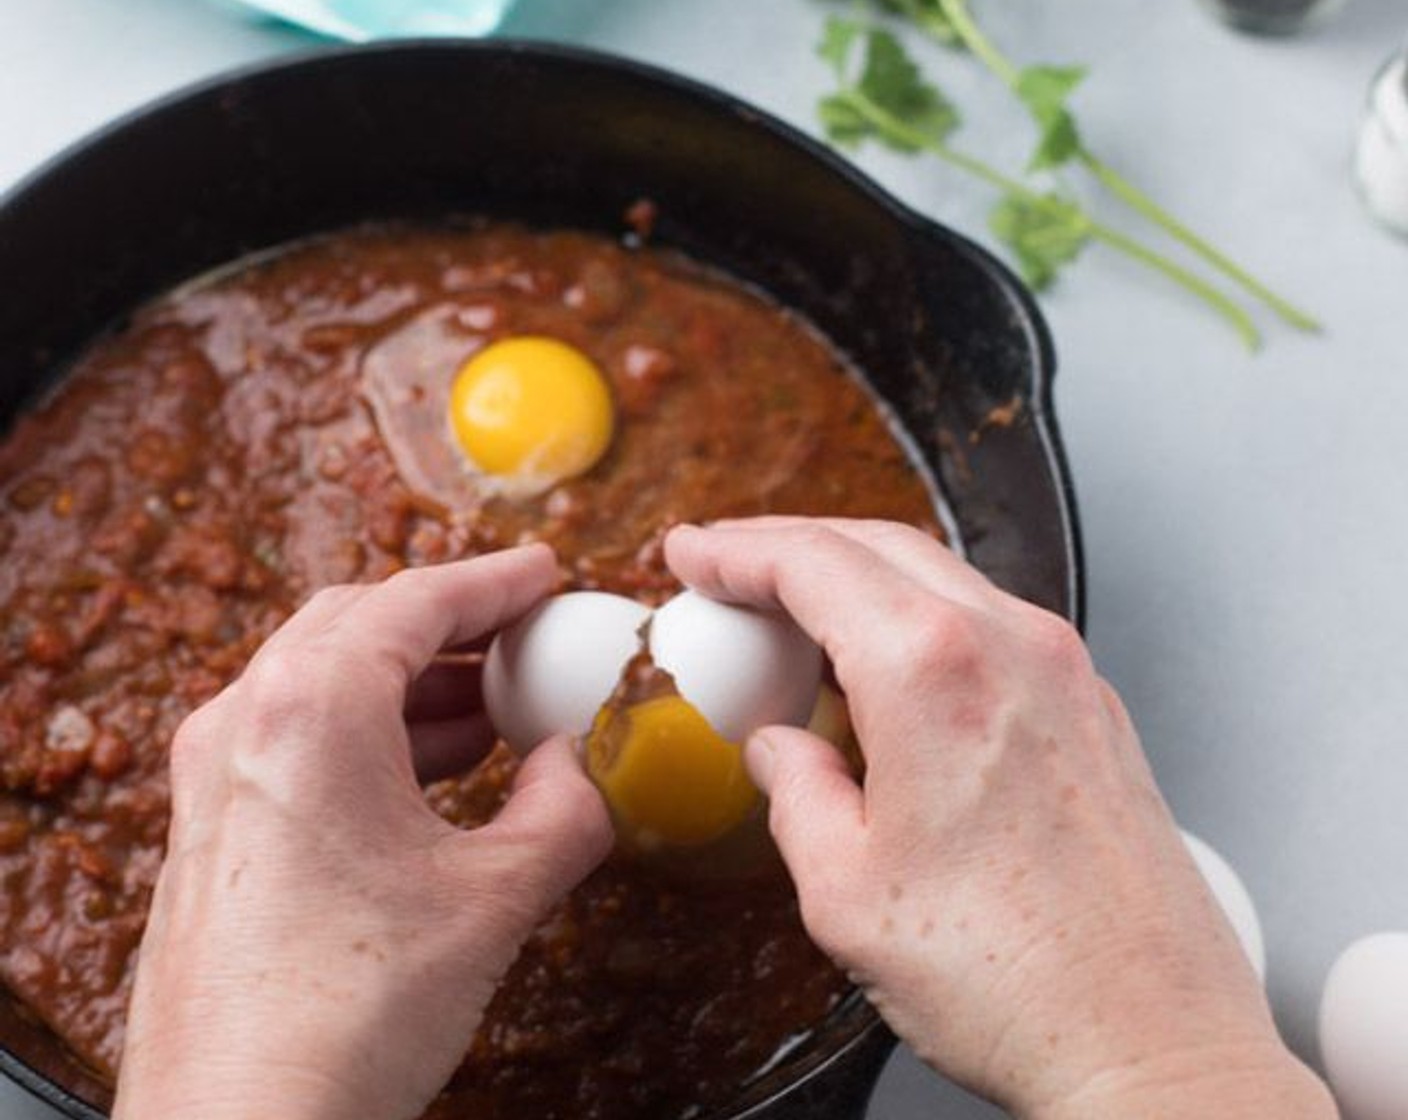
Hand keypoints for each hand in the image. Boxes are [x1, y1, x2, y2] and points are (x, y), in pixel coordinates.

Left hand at [114, 545, 611, 1119]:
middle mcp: (244, 723)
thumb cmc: (351, 1011)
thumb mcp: (495, 897)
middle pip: (357, 623)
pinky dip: (371, 731)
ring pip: (321, 680)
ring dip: (411, 682)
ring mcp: (214, 777)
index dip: (493, 581)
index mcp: (310, 709)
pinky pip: (296, 738)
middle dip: (449, 622)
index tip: (543, 573)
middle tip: (522, 634)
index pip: (413, 601)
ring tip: (491, 707)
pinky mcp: (210, 830)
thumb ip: (564, 809)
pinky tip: (433, 772)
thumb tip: (580, 764)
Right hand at [664, 518, 1334, 1119]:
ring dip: (857, 577)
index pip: (812, 563)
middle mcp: (1011, 646)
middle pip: (876, 545)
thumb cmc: (1015, 982)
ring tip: (798, 623)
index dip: (736, 551)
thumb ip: (797, 794)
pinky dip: (920, 619)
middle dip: (788, 547)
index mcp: (933, 674)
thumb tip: (780, 751)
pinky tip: (889, 672)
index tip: (694, 554)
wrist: (1150, 1044)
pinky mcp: (1092, 707)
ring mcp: (1065, 671)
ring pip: (939, 576)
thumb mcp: (847, 893)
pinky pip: (989, 622)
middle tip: (730, 571)